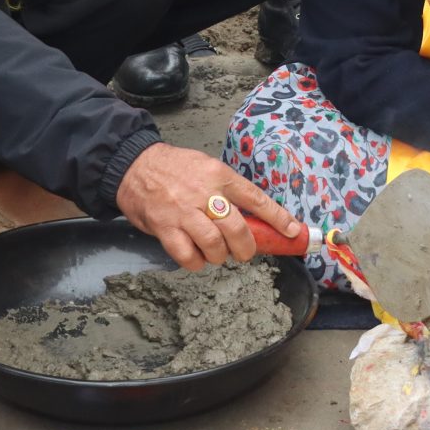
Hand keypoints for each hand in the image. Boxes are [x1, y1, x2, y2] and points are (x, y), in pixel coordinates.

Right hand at [115, 142, 301, 269]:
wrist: (136, 166)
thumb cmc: (175, 169)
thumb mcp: (207, 168)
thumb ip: (227, 190)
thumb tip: (251, 217)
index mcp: (219, 175)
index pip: (255, 198)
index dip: (277, 217)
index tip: (293, 231)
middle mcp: (204, 193)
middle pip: (236, 228)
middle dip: (246, 247)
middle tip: (245, 253)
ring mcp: (184, 211)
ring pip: (214, 244)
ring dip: (220, 256)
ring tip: (217, 254)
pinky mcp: (165, 227)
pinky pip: (187, 255)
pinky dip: (195, 262)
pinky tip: (196, 257)